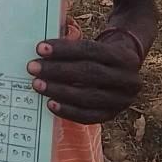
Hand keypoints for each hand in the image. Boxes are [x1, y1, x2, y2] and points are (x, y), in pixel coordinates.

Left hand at [27, 36, 141, 124]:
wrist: (124, 72)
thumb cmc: (100, 56)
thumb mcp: (96, 45)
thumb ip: (74, 47)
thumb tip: (43, 50)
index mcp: (124, 55)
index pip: (91, 50)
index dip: (64, 50)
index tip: (40, 48)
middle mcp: (128, 79)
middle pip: (89, 73)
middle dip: (58, 70)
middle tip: (33, 67)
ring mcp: (122, 100)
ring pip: (88, 96)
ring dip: (59, 91)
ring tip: (37, 85)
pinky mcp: (113, 115)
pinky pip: (89, 116)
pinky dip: (68, 111)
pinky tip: (51, 104)